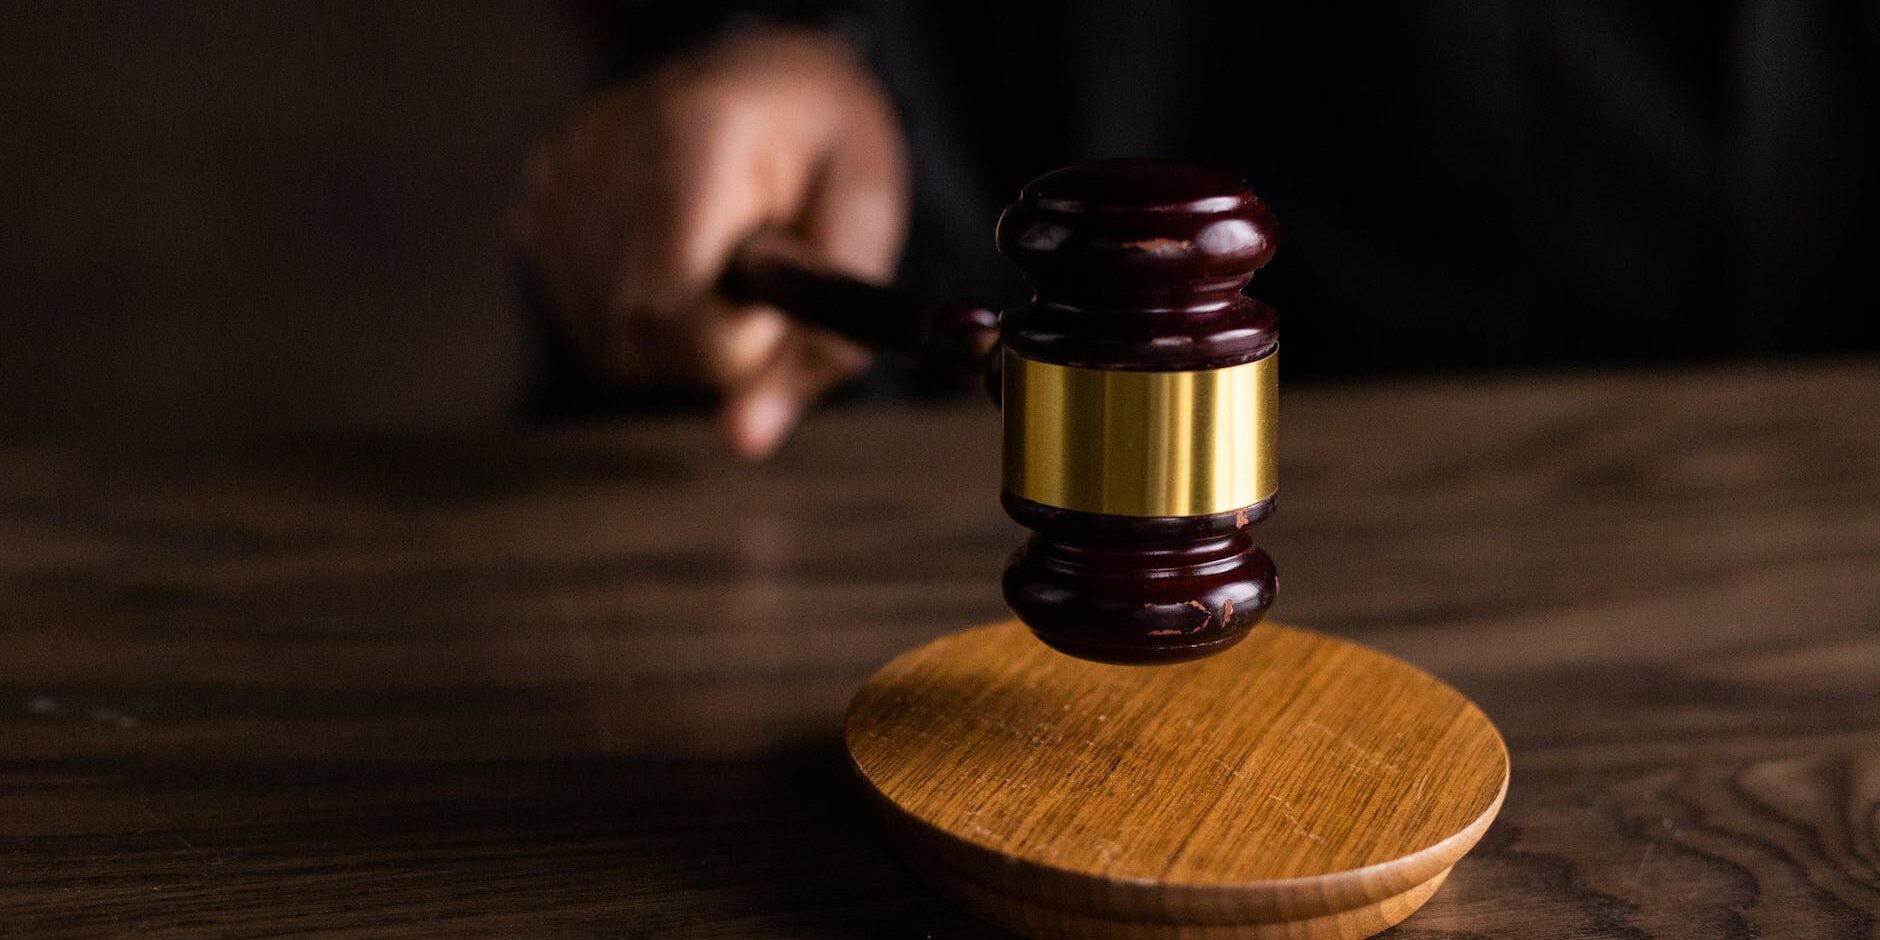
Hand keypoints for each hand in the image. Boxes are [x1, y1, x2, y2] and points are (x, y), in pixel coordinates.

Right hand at [514, 27, 907, 457]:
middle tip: (763, 282)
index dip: (732, 341)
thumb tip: (744, 442)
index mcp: (695, 134)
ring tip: (723, 264)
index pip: (668, 302)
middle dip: (717, 345)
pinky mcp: (536, 209)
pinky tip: (680, 264)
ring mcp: (558, 181)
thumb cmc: (826, 153)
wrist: (769, 82)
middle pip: (638, 334)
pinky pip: (591, 327)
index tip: (777, 302)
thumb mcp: (865, 226)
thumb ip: (820, 339)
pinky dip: (646, 323)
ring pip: (612, 346)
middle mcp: (604, 151)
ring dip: (683, 340)